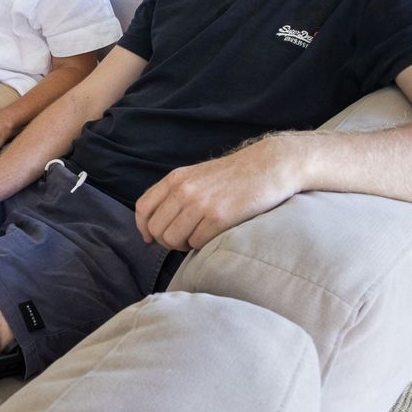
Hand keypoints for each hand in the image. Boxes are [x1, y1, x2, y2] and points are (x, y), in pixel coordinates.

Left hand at [135, 135, 302, 250]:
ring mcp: (200, 204)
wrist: (268, 167)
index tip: (151, 238)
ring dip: (184, 245)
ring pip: (173, 240)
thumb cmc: (232, 176)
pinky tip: (213, 235)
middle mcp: (184, 190)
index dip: (143, 228)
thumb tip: (153, 225)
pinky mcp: (219, 217)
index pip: (143, 208)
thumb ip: (174, 194)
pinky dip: (202, 245)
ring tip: (199, 236)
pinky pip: (197, 243)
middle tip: (184, 239)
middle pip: (156, 229)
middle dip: (166, 241)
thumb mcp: (196, 176)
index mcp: (175, 179)